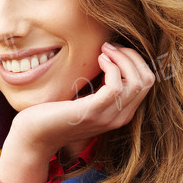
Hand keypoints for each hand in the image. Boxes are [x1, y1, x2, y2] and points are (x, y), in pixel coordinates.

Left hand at [0, 42, 155, 182]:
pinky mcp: (93, 113)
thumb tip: (111, 57)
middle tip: (110, 46)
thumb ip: (101, 86)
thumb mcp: (86, 97)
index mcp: (121, 113)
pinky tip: (99, 59)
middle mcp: (119, 117)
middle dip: (132, 56)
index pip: (147, 82)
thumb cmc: (56, 112)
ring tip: (104, 50)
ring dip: (122, 58)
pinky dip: (111, 66)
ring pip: (137, 81)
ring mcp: (108, 117)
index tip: (114, 49)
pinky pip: (117, 86)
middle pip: (146, 80)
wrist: (35, 135)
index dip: (135, 60)